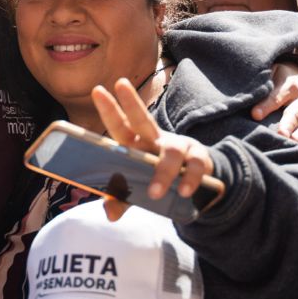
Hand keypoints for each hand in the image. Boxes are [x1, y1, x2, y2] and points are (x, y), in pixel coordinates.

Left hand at [91, 78, 214, 202]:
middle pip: (143, 119)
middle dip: (131, 102)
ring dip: (163, 171)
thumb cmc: (158, 179)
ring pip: (171, 150)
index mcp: (136, 145)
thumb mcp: (138, 189)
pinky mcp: (199, 158)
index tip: (98, 90)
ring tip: (155, 193)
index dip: (109, 110)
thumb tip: (109, 214)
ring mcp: (179, 146)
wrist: (196, 184)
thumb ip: (122, 199)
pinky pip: (195, 166)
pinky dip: (189, 179)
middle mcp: (156, 140)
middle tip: (120, 84)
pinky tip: (184, 191)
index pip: (121, 126)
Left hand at [253, 62, 297, 143]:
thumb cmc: (278, 77)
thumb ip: (262, 84)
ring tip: (294, 144)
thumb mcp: (271, 73)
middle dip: (288, 124)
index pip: (276, 96)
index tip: (254, 114)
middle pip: (294, 113)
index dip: (266, 106)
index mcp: (290, 86)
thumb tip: (246, 95)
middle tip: (281, 134)